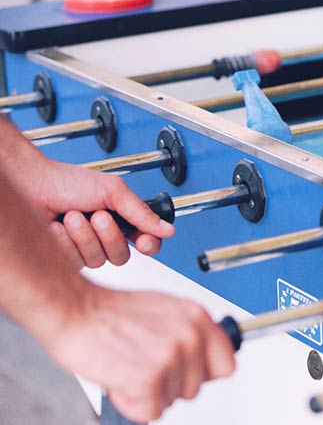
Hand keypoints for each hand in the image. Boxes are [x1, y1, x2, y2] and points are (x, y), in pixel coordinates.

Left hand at [30, 160, 174, 268]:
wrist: (32, 185)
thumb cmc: (67, 182)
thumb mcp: (113, 192)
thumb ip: (142, 212)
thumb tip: (167, 228)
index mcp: (123, 219)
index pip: (146, 242)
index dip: (148, 245)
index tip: (143, 241)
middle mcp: (106, 236)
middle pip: (122, 256)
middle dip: (108, 234)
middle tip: (97, 215)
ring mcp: (86, 248)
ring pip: (98, 260)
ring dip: (84, 236)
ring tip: (72, 216)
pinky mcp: (66, 257)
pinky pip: (76, 263)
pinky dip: (66, 242)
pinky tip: (58, 228)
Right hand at [45, 286, 235, 422]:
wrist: (74, 309)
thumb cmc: (110, 313)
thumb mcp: (165, 311)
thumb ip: (190, 332)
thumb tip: (207, 356)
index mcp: (198, 317)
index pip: (226, 364)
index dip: (203, 373)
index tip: (186, 371)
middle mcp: (190, 335)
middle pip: (197, 388)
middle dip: (169, 384)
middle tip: (143, 363)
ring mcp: (171, 357)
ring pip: (173, 400)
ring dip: (148, 392)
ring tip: (129, 365)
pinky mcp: (149, 378)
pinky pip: (151, 412)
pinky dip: (131, 404)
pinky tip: (120, 380)